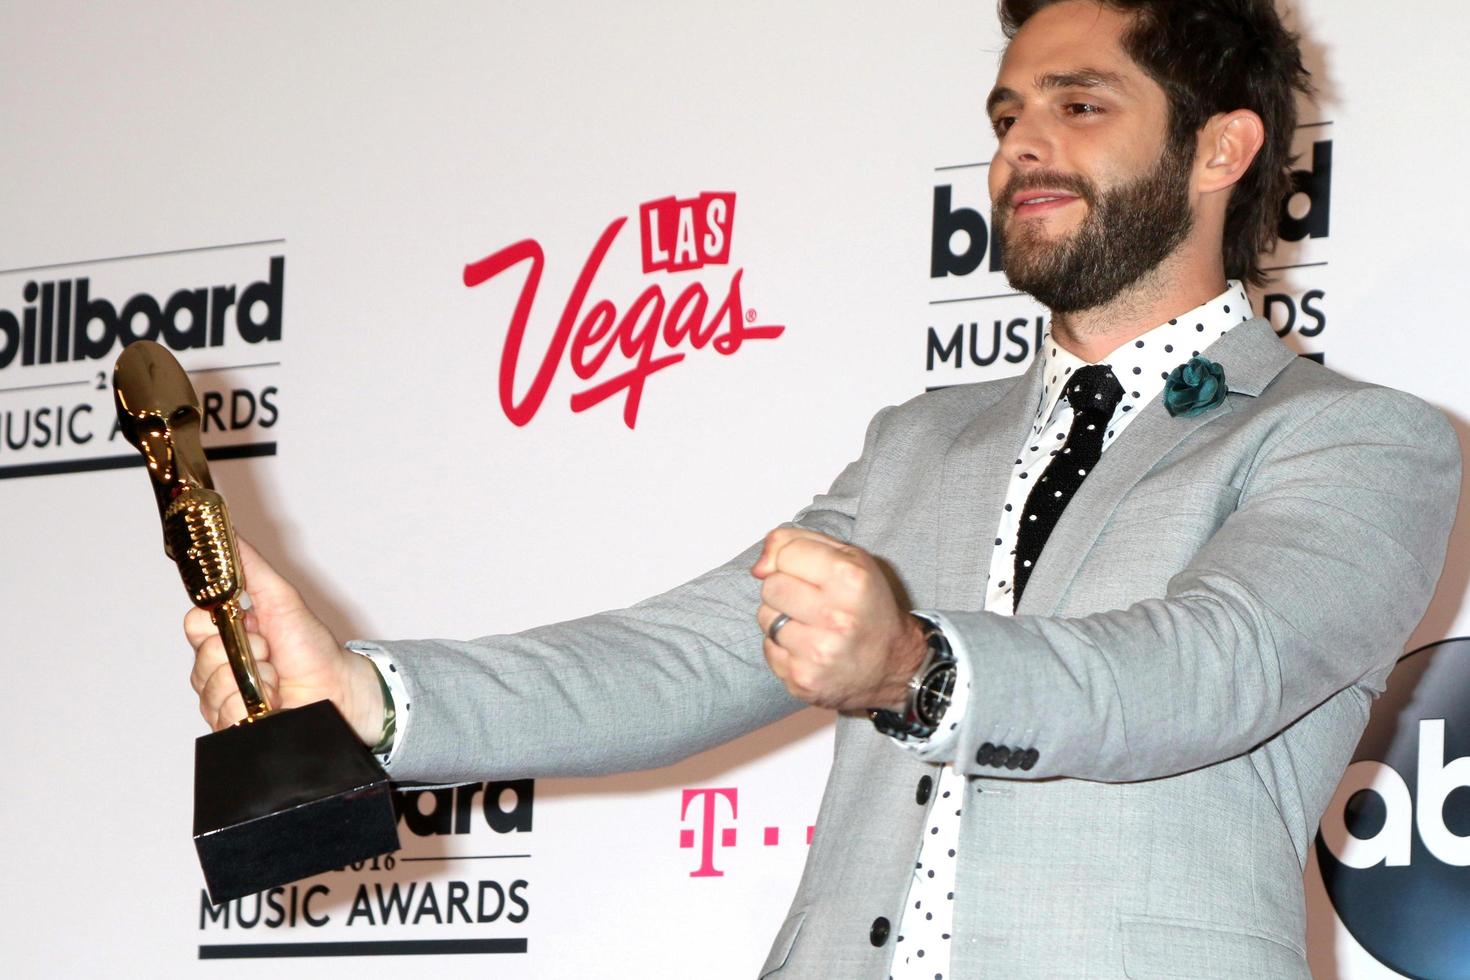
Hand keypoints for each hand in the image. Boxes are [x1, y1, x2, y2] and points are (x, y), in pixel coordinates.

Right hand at [184, 537, 384, 743]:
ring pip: (210, 688)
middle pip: (200, 658)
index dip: (215, 625)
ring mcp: (222, 696)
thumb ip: (250, 568)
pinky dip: (251, 708)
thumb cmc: (311, 646)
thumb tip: (228, 532)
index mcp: (226, 633)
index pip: (193, 623)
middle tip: (270, 655)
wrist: (337, 689)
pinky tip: (271, 704)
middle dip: (243, 655)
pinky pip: (223, 715)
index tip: (246, 624)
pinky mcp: (229, 724)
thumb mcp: (281, 599)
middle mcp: (218, 665)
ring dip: (252, 682)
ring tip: (276, 681)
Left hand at [751, 527, 926, 711]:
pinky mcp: (802, 679)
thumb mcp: (850, 558)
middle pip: (771, 586)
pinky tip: (808, 646)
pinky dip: (783, 645)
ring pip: (765, 617)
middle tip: (811, 599)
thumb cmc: (868, 606)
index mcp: (851, 579)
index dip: (793, 558)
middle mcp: (836, 617)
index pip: (787, 552)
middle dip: (785, 588)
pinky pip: (769, 648)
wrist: (892, 663)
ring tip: (811, 623)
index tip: (811, 571)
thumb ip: (798, 542)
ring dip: (781, 617)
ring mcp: (817, 652)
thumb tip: (759, 565)